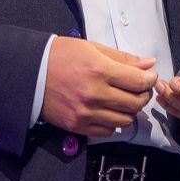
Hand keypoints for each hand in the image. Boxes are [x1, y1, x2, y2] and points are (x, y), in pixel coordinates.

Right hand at [40, 38, 157, 137]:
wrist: (30, 73)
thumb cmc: (60, 56)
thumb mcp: (92, 48)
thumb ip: (122, 59)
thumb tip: (148, 64)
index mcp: (99, 70)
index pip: (139, 81)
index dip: (149, 79)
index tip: (149, 76)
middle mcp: (94, 94)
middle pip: (135, 102)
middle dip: (143, 95)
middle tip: (140, 88)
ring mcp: (85, 112)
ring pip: (124, 120)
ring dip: (130, 110)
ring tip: (125, 100)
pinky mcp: (77, 126)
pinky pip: (107, 131)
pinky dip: (113, 123)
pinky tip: (109, 111)